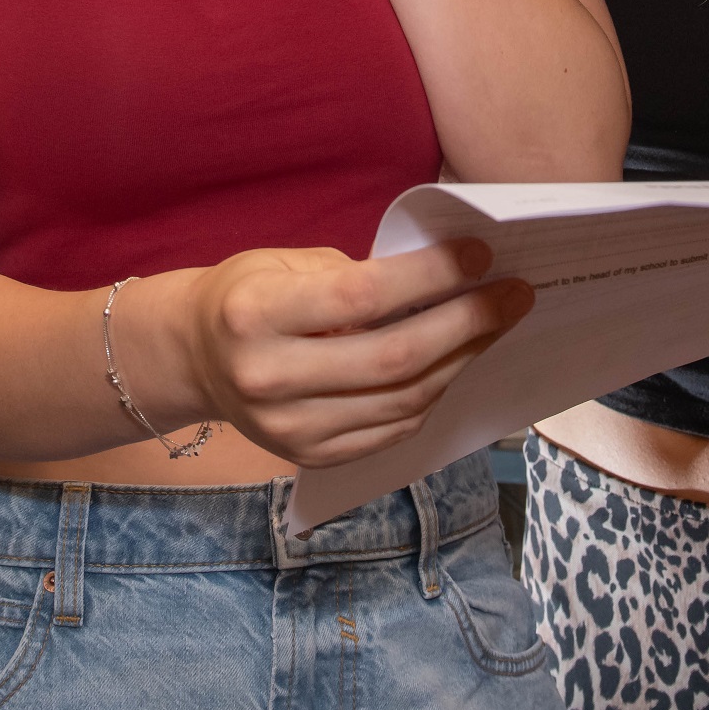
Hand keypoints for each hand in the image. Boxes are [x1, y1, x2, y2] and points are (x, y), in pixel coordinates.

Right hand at [130, 240, 534, 469]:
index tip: (481, 253)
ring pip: (402, 400)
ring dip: (462, 359)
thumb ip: (352, 274)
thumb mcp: (283, 261)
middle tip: (514, 294)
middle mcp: (268, 378)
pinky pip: (392, 429)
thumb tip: (441, 277)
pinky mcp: (310, 456)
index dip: (430, 276)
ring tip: (496, 324)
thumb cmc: (247, 294)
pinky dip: (433, 394)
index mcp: (255, 315)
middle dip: (467, 322)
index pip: (362, 296)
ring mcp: (290, 428)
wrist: (194, 359)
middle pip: (393, 357)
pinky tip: (457, 361)